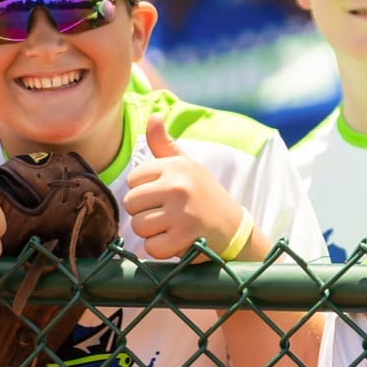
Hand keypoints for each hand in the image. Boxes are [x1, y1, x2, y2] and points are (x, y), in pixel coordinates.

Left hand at [124, 116, 244, 259]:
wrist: (235, 229)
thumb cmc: (204, 196)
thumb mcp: (187, 167)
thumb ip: (164, 145)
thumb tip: (153, 116)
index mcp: (176, 166)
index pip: (132, 179)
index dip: (144, 191)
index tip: (164, 196)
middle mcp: (178, 186)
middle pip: (131, 203)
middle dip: (144, 213)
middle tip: (167, 214)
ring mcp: (182, 213)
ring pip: (138, 226)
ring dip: (152, 232)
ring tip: (173, 227)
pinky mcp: (184, 238)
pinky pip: (151, 247)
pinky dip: (161, 250)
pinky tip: (177, 241)